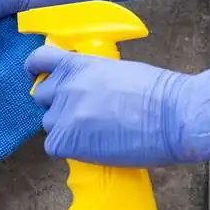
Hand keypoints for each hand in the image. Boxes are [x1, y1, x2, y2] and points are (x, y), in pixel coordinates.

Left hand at [24, 46, 209, 165]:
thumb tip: (87, 92)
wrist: (174, 116)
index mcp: (80, 64)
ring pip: (49, 124)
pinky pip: (55, 147)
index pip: (40, 59)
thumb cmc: (160, 95)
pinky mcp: (66, 140)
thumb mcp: (119, 71)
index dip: (35, 69)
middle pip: (43, 96)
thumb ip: (94, 78)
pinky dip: (69, 149)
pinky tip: (92, 148)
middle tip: (81, 114)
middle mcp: (66, 86)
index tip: (35, 75)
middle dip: (57, 104)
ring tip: (95, 133)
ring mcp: (64, 114)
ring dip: (65, 129)